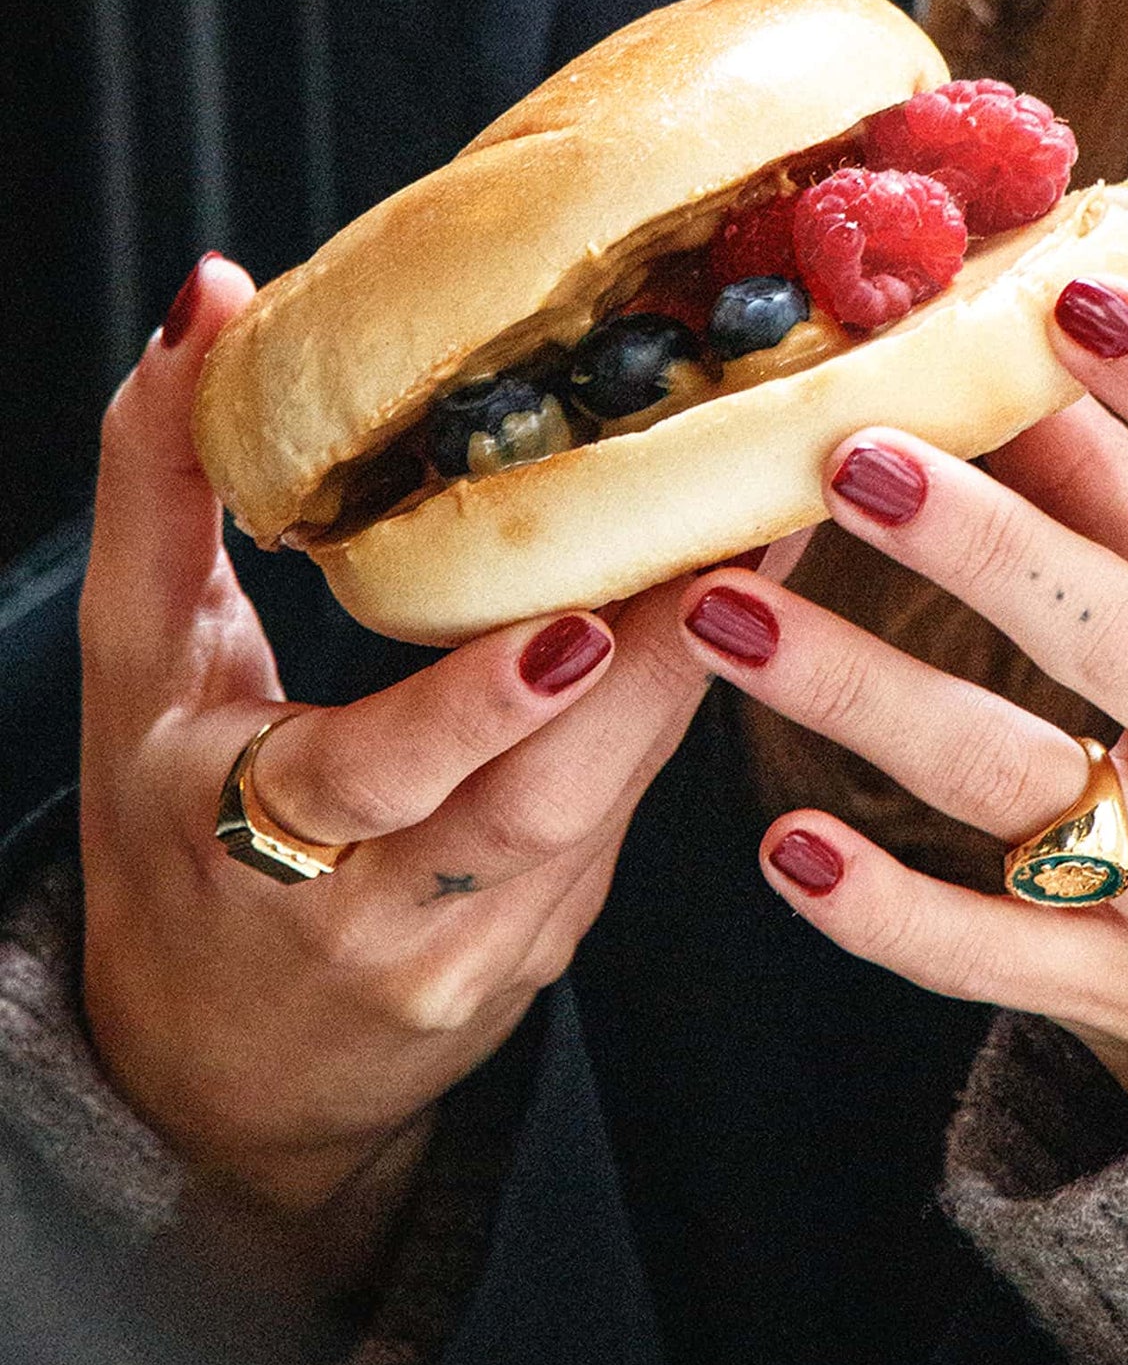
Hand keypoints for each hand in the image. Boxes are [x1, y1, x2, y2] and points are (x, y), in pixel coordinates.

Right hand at [80, 256, 718, 1209]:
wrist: (225, 1067)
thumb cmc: (164, 840)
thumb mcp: (135, 670)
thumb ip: (159, 486)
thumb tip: (211, 297)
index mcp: (253, 837)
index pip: (373, 777)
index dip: (472, 708)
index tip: (572, 626)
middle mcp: (381, 916)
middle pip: (540, 799)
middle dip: (650, 663)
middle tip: (732, 525)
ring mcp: (481, 946)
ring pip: (609, 803)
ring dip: (687, 672)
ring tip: (756, 540)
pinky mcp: (548, 944)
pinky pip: (622, 817)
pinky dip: (667, 712)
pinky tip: (720, 619)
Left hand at [677, 278, 1127, 1119]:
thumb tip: (1020, 359)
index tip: (1073, 297)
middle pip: (1107, 632)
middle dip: (979, 542)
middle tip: (846, 458)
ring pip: (1007, 779)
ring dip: (858, 693)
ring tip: (719, 617)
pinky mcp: (1117, 987)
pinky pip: (986, 954)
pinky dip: (881, 906)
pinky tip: (783, 846)